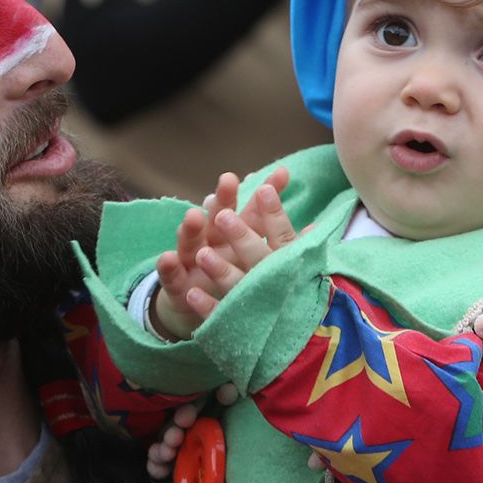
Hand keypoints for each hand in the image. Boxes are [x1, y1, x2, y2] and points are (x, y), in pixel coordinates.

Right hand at [151, 168, 295, 337]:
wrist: (194, 309)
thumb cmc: (230, 277)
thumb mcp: (255, 262)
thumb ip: (279, 242)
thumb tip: (315, 229)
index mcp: (236, 235)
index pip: (254, 211)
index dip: (267, 194)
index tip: (283, 174)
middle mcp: (213, 242)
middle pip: (219, 217)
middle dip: (224, 199)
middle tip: (229, 180)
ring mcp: (192, 261)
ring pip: (192, 242)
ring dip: (192, 229)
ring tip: (193, 216)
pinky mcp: (176, 284)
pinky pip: (172, 277)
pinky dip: (169, 268)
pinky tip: (167, 257)